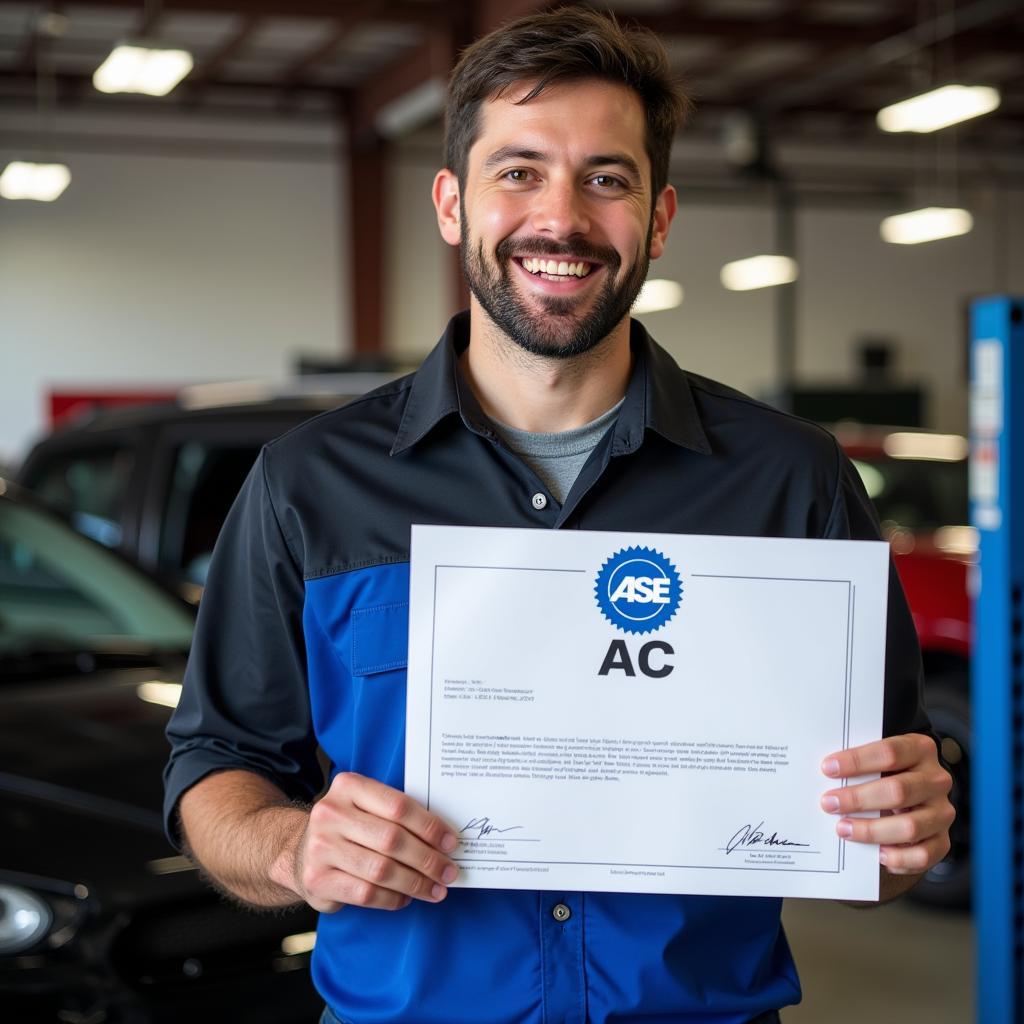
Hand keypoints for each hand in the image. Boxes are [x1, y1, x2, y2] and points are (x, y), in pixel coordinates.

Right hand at [273, 772, 459, 912]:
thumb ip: (396, 813)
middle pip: (392, 840)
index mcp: (348, 787)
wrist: (298, 851)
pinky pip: (366, 893)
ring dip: (416, 883)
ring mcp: (320, 848)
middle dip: (428, 859)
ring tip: (436, 890)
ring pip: (381, 870)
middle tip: (450, 872)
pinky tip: (406, 898)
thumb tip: (444, 838)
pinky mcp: (317, 880)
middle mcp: (331, 814)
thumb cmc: (348, 827)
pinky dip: (392, 898)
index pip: (399, 806)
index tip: (452, 843)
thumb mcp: (365, 806)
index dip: (430, 826)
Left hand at [820, 733, 953, 874]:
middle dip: (858, 798)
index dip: (857, 760)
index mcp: (920, 749)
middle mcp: (936, 780)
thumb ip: (858, 764)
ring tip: (843, 829)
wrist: (913, 796)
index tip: (827, 768)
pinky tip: (876, 854)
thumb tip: (825, 773)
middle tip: (829, 803)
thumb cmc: (886, 773)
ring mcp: (942, 812)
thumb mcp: (877, 760)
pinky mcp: (943, 840)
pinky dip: (897, 858)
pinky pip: (922, 855)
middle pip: (898, 790)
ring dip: (871, 830)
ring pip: (910, 826)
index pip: (890, 752)